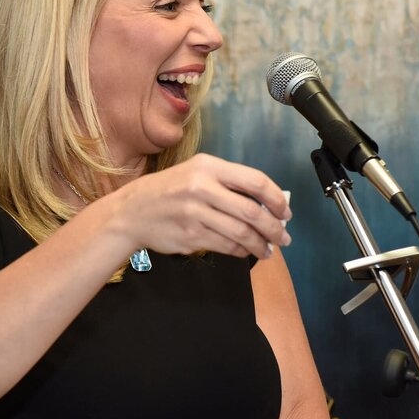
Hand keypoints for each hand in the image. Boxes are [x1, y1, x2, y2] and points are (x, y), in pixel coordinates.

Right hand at [111, 154, 291, 259]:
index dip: (276, 199)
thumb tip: (267, 204)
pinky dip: (241, 251)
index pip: (255, 181)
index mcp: (208, 167)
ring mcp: (195, 213)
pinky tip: (245, 252)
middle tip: (283, 238)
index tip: (285, 213)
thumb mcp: (196, 173)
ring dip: (260, 245)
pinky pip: (226, 246)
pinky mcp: (191, 236)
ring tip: (267, 250)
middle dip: (273, 228)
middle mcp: (202, 188)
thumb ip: (229, 184)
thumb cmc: (169, 191)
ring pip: (241, 233)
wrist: (132, 211)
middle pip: (252, 211)